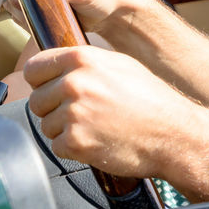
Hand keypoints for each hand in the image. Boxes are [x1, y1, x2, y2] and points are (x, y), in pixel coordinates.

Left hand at [24, 45, 193, 176]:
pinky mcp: (75, 142)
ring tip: (95, 127)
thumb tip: (56, 66)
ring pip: (46, 125)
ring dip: (64, 130)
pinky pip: (57, 147)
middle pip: (36, 100)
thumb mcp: (119, 65)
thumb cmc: (152, 100)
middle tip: (82, 114)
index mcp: (83, 59)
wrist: (173, 133)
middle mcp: (74, 83)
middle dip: (53, 109)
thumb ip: (84, 63)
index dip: (42, 81)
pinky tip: (97, 141)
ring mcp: (73, 113)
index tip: (51, 89)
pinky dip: (73, 149)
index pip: (34, 68)